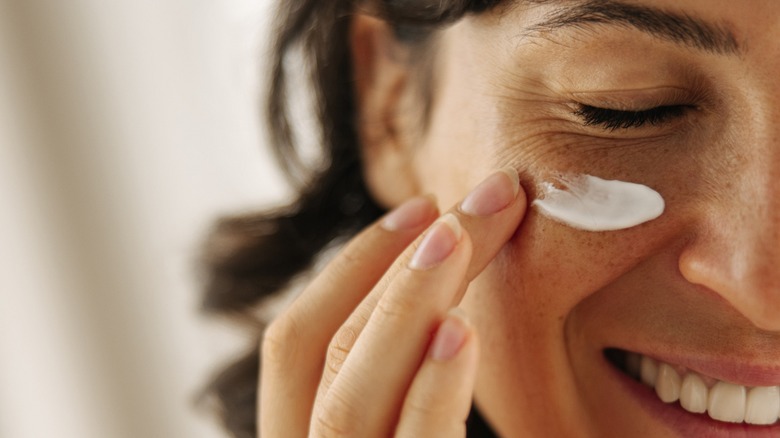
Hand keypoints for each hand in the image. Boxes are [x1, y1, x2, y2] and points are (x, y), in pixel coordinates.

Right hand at [259, 168, 525, 436]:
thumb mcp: (393, 415)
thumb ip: (396, 373)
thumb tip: (440, 278)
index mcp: (300, 432)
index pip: (296, 342)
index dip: (353, 264)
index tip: (425, 204)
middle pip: (330, 349)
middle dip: (402, 261)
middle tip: (488, 196)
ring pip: (350, 395)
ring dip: (408, 304)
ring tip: (465, 235)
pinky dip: (431, 390)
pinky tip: (462, 331)